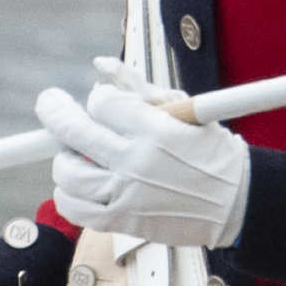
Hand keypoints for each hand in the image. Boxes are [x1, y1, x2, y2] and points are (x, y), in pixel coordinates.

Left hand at [37, 61, 251, 246]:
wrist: (235, 201)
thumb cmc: (210, 151)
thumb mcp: (184, 108)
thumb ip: (138, 86)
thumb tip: (100, 65)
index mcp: (154, 129)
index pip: (100, 103)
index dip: (98, 99)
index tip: (102, 103)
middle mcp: (136, 161)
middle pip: (72, 131)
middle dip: (54, 111)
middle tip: (49, 104)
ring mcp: (126, 194)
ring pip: (67, 171)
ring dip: (63, 157)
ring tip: (72, 152)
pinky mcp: (122, 221)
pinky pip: (73, 207)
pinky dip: (66, 193)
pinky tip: (74, 183)